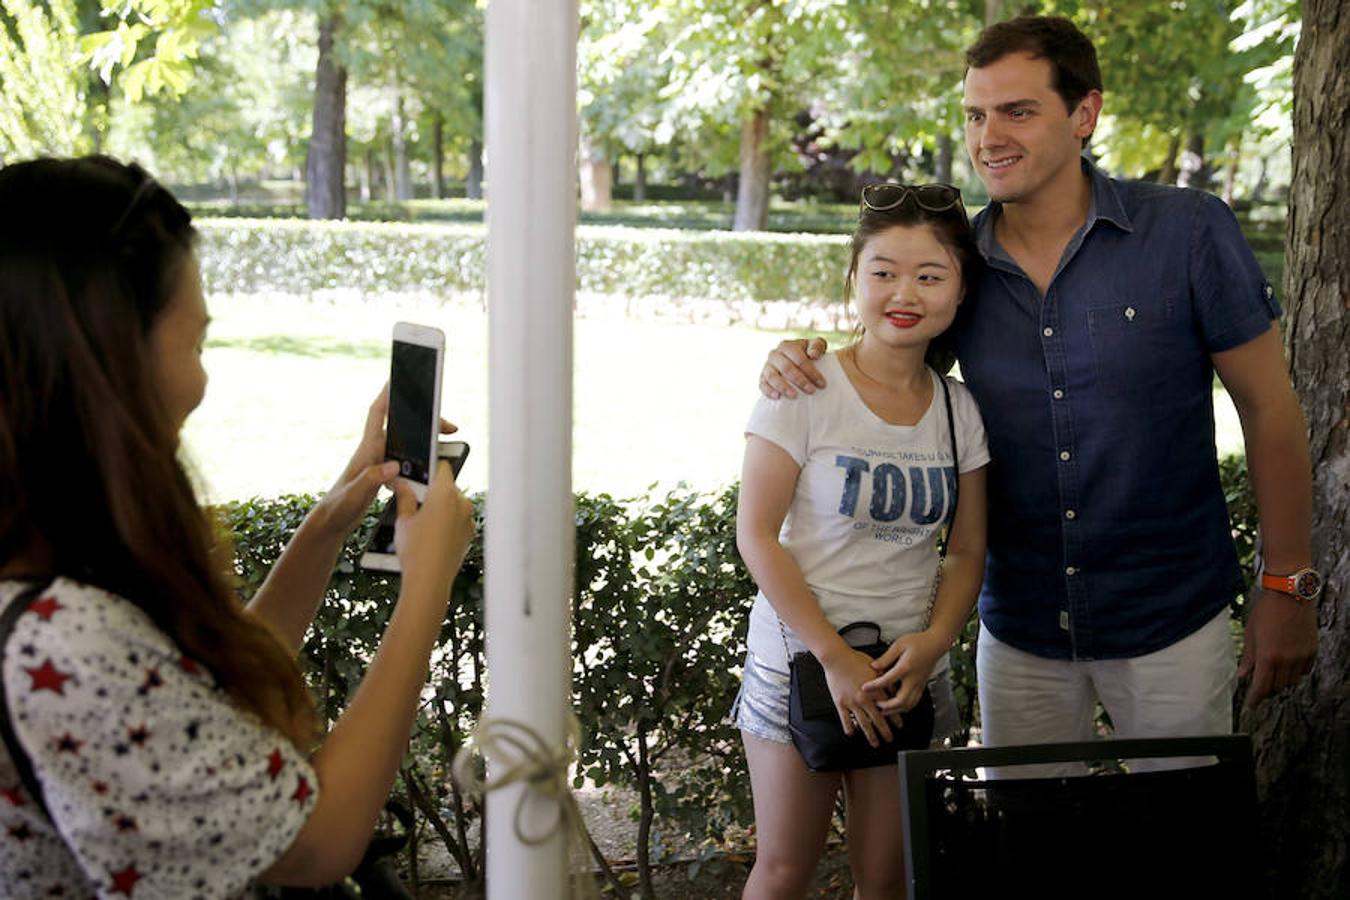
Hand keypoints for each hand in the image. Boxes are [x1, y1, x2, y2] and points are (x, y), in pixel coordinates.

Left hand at [313, 385, 457, 539]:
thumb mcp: (355, 494)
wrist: (332, 522)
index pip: (377, 414)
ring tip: (447, 441)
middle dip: (425, 422)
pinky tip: (432, 464)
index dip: (388, 394)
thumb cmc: (338, 507)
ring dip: (426, 439)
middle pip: (402, 427)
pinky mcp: (384, 474)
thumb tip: (393, 465)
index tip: (400, 379)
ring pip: (407, 442)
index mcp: (367, 450)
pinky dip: (421, 458)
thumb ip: (372, 479)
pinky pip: (407, 459)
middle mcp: (374, 451)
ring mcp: (379, 462)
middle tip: (450, 427)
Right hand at [392, 460, 474, 600]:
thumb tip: (402, 483)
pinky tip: (432, 532)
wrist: (429, 581)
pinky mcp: (469, 532)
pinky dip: (448, 520)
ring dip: (441, 505)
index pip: (442, 467)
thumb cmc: (415, 551)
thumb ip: (404, 496)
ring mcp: (468, 518)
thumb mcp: (403, 520)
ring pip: (454, 503)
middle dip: (432, 490)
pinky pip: (459, 518)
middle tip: (414, 499)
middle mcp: (461, 503)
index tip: (420, 470)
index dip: (430, 466)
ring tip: (421, 520)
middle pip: (448, 486)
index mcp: (445, 494)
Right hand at [760, 338, 827, 399]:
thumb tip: (813, 355)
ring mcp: (767, 367)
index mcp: (787, 346)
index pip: (799, 358)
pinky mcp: (762, 378)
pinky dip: (769, 391)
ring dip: (784, 387)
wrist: (795, 363)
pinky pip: (762, 385)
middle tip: (812, 391)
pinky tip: (778, 397)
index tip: (822, 384)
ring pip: (772, 376)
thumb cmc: (808, 355)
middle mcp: (774, 354)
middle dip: (800, 380)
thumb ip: (818, 345)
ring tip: (794, 396)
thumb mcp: (816, 346)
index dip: (811, 371)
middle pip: (786, 368)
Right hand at [822, 648, 895, 746]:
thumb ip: (885, 680)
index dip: (896, 718)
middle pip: (878, 720)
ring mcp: (852, 702)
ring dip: (870, 735)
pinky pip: (845, 719)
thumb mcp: (876, 668)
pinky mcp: (840, 703)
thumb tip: (894, 689)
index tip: (899, 726)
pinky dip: (849, 727)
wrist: (837, 658)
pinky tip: (851, 734)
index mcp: (875, 690)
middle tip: (889, 739)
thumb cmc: (854, 659)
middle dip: (885, 731)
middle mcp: (865, 699)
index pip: (889, 708)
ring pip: (864, 723)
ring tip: (874, 742)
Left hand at [864, 631, 945, 714]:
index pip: (887, 680)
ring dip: (896, 710)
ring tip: (884, 710)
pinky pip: (914, 702)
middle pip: (901, 700)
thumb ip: (886, 657)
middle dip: (887, 706)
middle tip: (876, 705)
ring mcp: (919, 684)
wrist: (936, 644)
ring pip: (909, 705)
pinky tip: (896, 706)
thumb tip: (873, 666)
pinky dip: (904, 707)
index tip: (864, 688)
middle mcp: (914, 679)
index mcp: (906, 667)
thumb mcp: (899, 645)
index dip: (874, 686)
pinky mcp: (922, 686)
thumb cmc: (918, 642)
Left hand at [1239, 588, 1317, 707]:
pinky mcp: (1312, 651)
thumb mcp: (1250, 633)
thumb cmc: (1266, 611)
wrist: (1290, 594)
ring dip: (1281, 682)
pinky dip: (1295, 673)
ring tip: (1272, 676)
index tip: (1251, 705)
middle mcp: (1286, 660)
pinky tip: (1287, 666)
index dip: (1255, 699)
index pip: (1261, 687)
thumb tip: (1242, 675)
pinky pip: (1304, 671)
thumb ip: (1247, 657)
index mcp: (1268, 656)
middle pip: (1277, 687)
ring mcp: (1301, 656)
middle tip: (1259, 689)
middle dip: (1266, 690)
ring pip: (1292, 681)